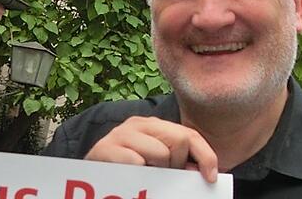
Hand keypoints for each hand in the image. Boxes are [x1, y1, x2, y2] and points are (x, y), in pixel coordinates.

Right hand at [84, 116, 217, 182]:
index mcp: (153, 125)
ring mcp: (121, 134)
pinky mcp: (107, 148)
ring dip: (158, 172)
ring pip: (161, 153)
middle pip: (179, 139)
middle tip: (163, 174)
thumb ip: (177, 162)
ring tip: (144, 175)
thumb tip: (202, 172)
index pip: (189, 135)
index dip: (206, 155)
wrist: (91, 175)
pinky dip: (138, 175)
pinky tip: (129, 176)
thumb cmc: (126, 171)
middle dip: (177, 163)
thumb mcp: (156, 163)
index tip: (210, 177)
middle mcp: (138, 124)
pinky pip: (137, 163)